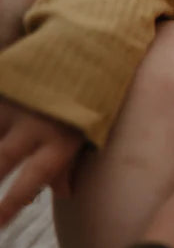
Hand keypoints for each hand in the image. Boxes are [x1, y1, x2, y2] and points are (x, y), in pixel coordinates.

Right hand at [0, 98, 82, 226]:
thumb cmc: (91, 93)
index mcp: (62, 138)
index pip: (32, 181)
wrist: (91, 42)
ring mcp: (17, 104)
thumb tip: (66, 194)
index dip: (11, 205)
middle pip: (1, 161)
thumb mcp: (89, 128)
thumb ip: (71, 162)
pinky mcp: (4, 86)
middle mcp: (36, 124)